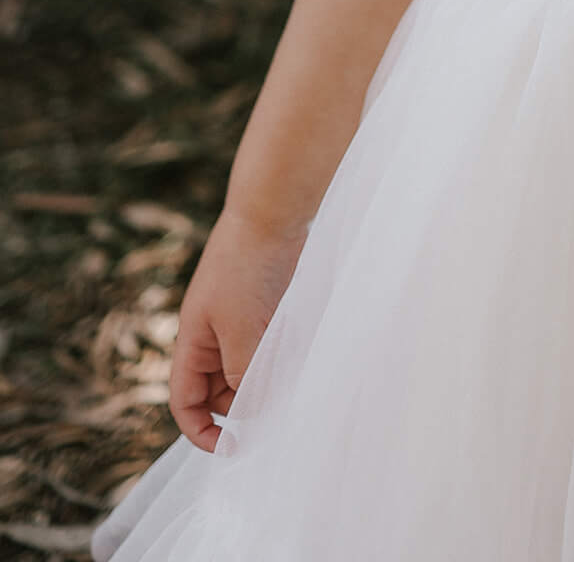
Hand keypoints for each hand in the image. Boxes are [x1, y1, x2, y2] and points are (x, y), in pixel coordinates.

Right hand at [167, 209, 307, 450]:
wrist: (271, 215)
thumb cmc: (247, 270)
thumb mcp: (242, 331)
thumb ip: (243, 376)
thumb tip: (251, 413)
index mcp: (193, 343)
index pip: (185, 402)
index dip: (200, 431)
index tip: (229, 448)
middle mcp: (212, 337)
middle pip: (218, 393)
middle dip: (240, 410)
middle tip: (272, 416)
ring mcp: (240, 323)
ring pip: (246, 372)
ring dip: (264, 386)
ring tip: (287, 390)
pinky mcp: (266, 311)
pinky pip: (267, 350)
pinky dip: (279, 363)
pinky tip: (297, 365)